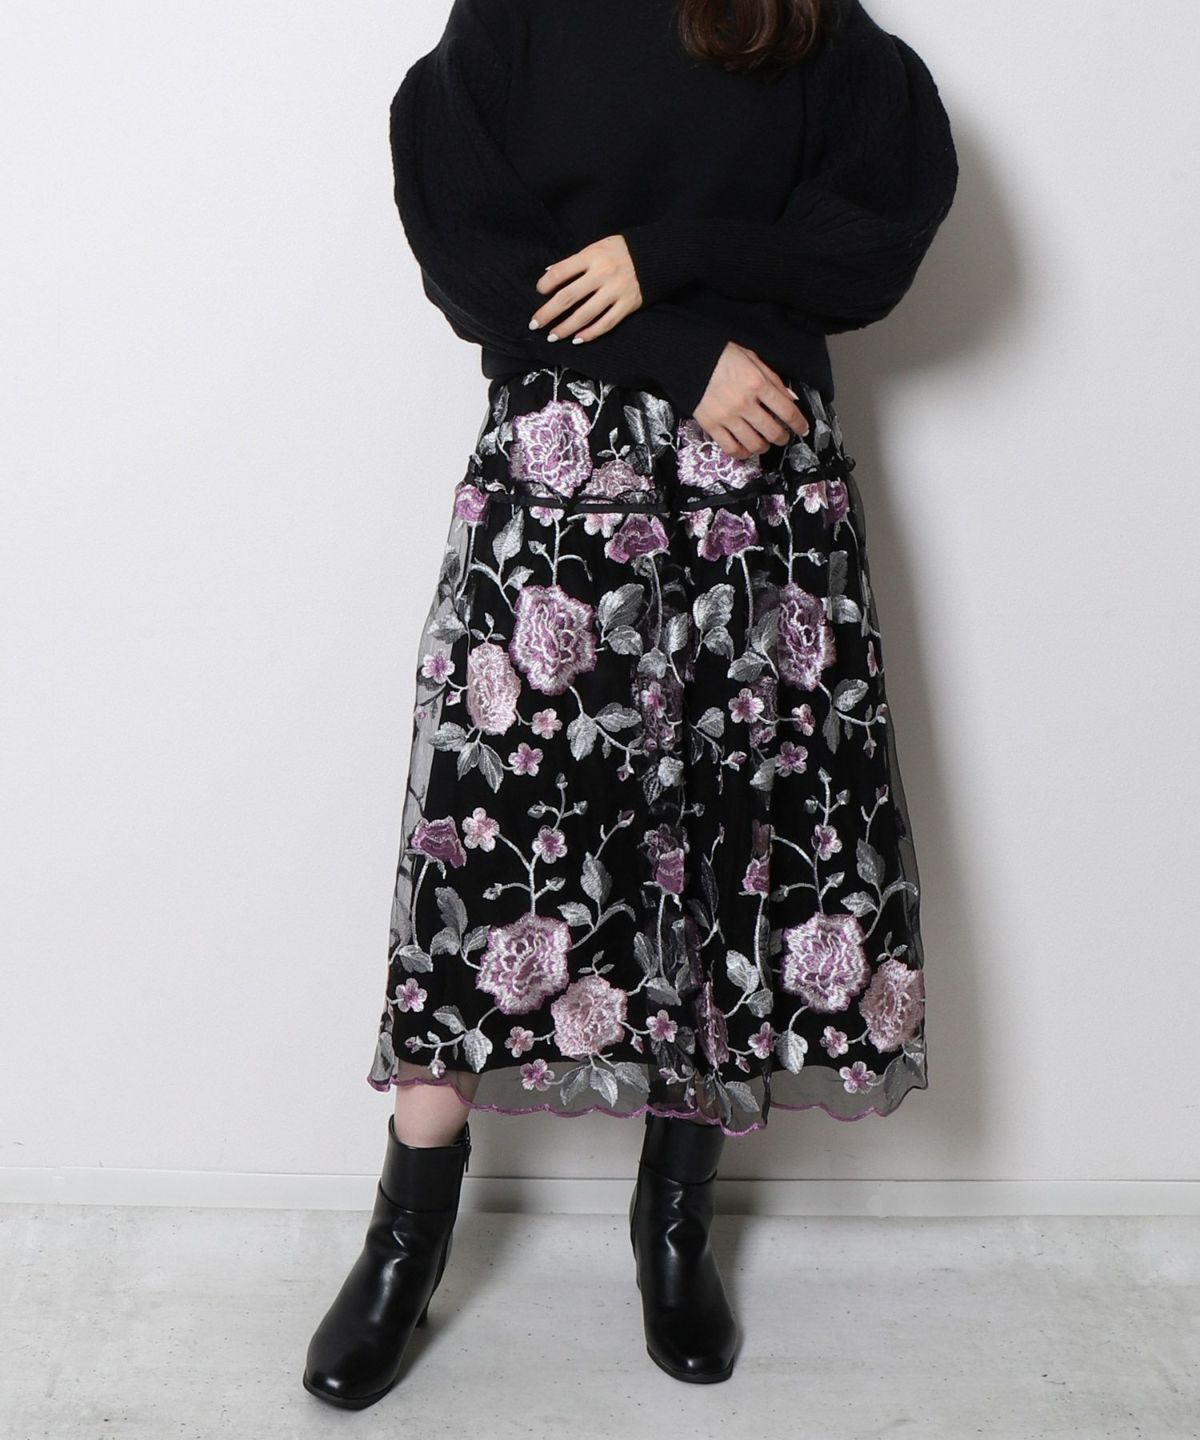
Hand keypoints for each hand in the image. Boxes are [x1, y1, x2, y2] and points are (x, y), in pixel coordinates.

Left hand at [529, 235, 642, 342]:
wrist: (656, 256)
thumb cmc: (621, 251)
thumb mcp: (597, 246)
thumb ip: (575, 261)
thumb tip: (549, 274)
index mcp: (591, 257)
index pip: (561, 272)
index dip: (546, 284)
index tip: (539, 292)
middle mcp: (602, 275)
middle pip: (568, 297)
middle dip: (548, 313)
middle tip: (534, 324)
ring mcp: (615, 292)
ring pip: (585, 315)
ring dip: (566, 328)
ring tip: (553, 336)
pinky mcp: (627, 305)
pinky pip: (606, 323)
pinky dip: (591, 333)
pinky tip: (578, 340)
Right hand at [694, 343, 810, 459]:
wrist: (690, 359)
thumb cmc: (722, 357)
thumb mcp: (753, 359)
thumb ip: (773, 380)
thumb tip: (790, 399)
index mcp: (757, 383)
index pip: (786, 410)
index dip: (798, 423)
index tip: (802, 428)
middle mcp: (744, 403)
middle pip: (772, 431)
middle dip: (782, 438)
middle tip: (782, 437)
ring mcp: (727, 416)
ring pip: (753, 444)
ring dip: (763, 447)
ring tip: (764, 444)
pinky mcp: (712, 425)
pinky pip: (731, 448)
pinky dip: (742, 453)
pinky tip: (746, 449)